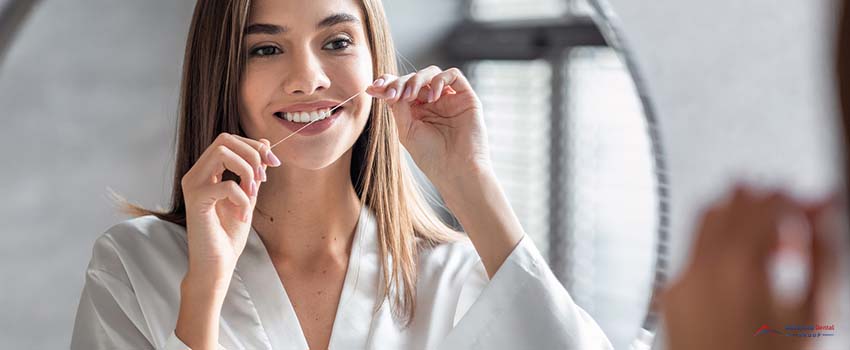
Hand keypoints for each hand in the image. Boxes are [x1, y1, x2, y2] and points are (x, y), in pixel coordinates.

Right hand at [180, 132, 280, 283]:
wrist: (216, 265)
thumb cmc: (228, 234)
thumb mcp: (247, 196)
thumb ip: (252, 171)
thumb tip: (264, 143)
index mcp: (206, 171)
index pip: (228, 140)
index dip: (254, 146)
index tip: (273, 163)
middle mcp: (195, 174)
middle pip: (224, 140)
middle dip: (252, 154)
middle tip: (263, 179)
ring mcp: (193, 186)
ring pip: (222, 152)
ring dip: (246, 171)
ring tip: (252, 195)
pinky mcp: (196, 201)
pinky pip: (226, 184)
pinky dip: (242, 198)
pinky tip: (242, 216)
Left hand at [365, 66, 490, 189]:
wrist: (456, 170)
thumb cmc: (432, 156)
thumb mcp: (406, 130)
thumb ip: (398, 107)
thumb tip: (388, 87)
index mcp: (416, 110)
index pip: (401, 88)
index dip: (387, 83)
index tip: (373, 88)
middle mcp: (432, 102)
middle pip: (413, 78)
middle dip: (399, 82)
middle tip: (391, 94)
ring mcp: (449, 98)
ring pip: (431, 73)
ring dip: (416, 80)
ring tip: (410, 96)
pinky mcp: (466, 97)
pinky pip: (453, 75)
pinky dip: (440, 80)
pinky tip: (432, 97)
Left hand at [661, 186, 841, 349]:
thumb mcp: (810, 315)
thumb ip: (818, 257)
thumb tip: (822, 216)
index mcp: (737, 267)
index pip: (764, 205)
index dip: (793, 198)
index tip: (813, 203)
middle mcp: (699, 269)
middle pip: (727, 205)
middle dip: (762, 200)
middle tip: (792, 210)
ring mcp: (678, 283)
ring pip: (704, 225)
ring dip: (738, 219)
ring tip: (772, 240)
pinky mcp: (669, 298)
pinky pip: (694, 255)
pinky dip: (720, 247)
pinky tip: (746, 268)